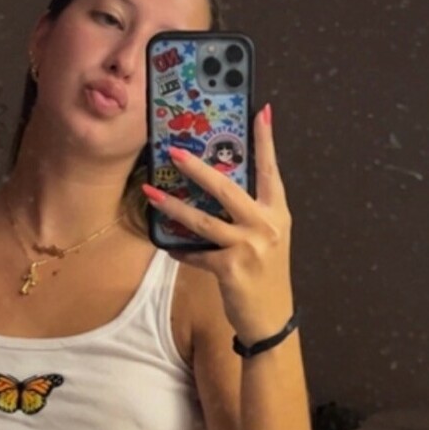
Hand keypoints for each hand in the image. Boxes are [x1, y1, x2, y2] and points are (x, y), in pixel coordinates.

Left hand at [141, 103, 293, 345]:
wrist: (271, 318)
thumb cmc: (266, 274)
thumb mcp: (267, 238)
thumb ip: (250, 213)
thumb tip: (217, 186)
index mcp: (277, 212)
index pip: (271, 170)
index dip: (266, 140)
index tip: (261, 111)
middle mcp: (266, 225)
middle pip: (227, 188)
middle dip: (199, 168)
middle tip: (176, 152)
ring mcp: (249, 246)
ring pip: (203, 220)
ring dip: (173, 207)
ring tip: (151, 194)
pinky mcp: (230, 268)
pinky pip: (196, 253)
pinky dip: (181, 250)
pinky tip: (169, 246)